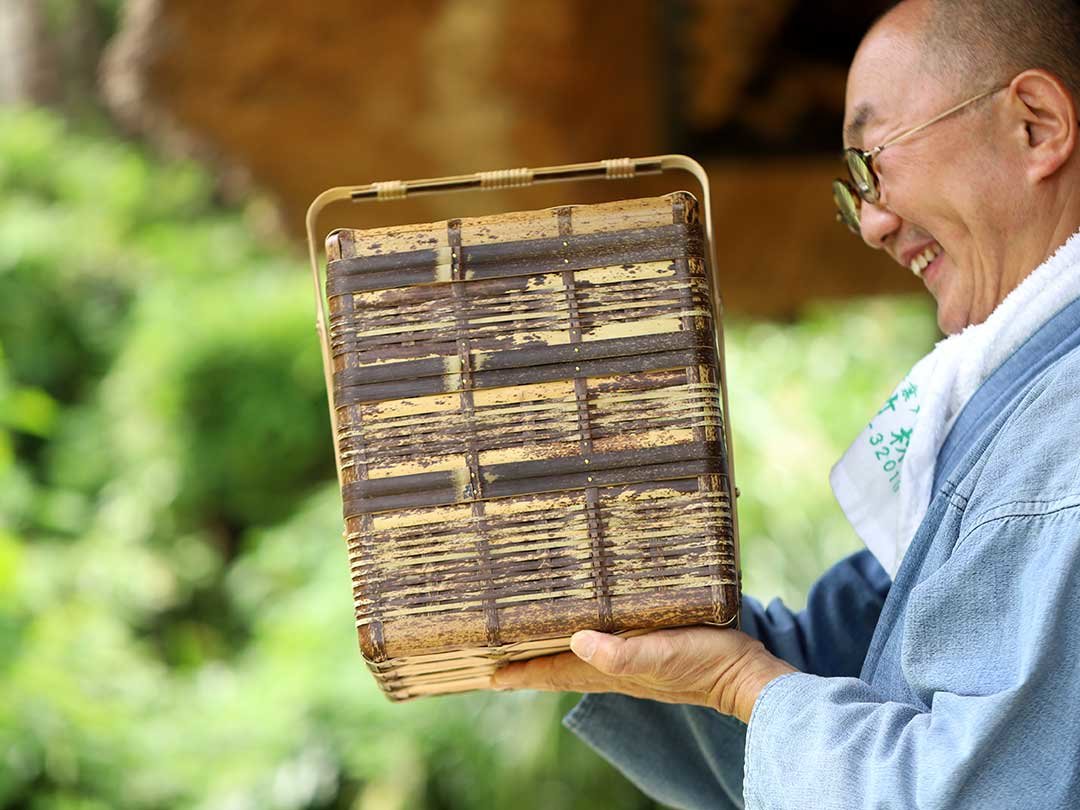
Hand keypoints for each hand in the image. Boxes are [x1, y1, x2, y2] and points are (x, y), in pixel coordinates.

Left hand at [489, 626, 797, 723]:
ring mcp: (630, 662)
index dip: (520, 672)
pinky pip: (603, 648)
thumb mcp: (661, 653)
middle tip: (497, 656)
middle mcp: (613, 668)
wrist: (744, 674)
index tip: (488, 672)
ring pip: (578, 659)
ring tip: (529, 643)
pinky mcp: (649, 650)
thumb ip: (621, 653)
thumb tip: (575, 641)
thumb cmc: (703, 661)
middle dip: (527, 663)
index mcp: (609, 670)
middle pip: (558, 668)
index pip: (553, 672)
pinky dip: (583, 642)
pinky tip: (585, 630)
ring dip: (551, 653)